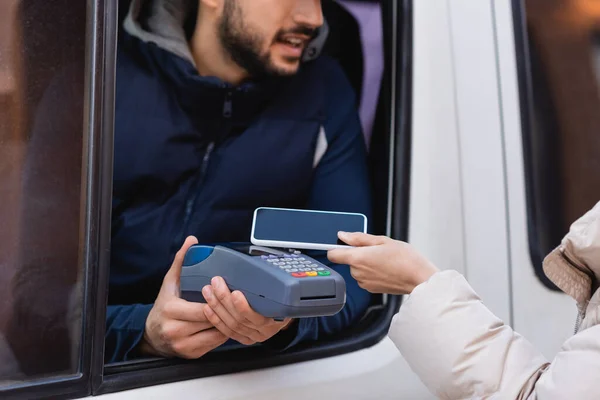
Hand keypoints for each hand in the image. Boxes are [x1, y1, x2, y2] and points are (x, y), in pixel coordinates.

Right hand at [140, 236, 227, 358]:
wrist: (151, 334)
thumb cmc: (164, 306)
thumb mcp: (170, 282)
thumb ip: (181, 261)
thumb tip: (192, 240)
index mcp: (170, 310)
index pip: (202, 308)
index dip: (217, 301)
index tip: (227, 292)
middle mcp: (175, 330)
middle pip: (211, 321)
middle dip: (225, 312)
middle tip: (237, 302)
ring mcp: (183, 345)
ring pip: (216, 334)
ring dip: (227, 323)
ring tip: (234, 312)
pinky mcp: (191, 355)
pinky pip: (215, 344)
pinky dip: (222, 333)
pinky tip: (226, 323)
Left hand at [202, 277, 291, 345]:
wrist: (287, 309)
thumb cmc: (282, 297)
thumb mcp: (281, 288)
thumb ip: (268, 282)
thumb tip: (253, 264)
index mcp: (277, 318)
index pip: (258, 316)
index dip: (243, 307)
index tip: (235, 293)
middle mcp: (265, 330)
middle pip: (240, 319)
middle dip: (224, 299)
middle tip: (216, 283)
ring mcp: (254, 335)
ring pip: (232, 324)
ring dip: (217, 306)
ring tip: (209, 291)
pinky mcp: (244, 338)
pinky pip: (227, 331)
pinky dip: (216, 319)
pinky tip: (208, 308)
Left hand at [327, 232, 438, 294]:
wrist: (419, 278)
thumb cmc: (405, 259)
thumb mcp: (382, 240)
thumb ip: (359, 238)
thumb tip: (343, 235)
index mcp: (358, 258)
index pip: (333, 254)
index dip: (335, 248)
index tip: (342, 244)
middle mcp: (358, 273)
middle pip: (348, 260)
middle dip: (358, 254)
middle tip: (376, 250)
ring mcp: (364, 283)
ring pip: (358, 269)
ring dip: (366, 263)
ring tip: (384, 259)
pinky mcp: (371, 289)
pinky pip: (365, 277)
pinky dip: (372, 272)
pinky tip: (386, 268)